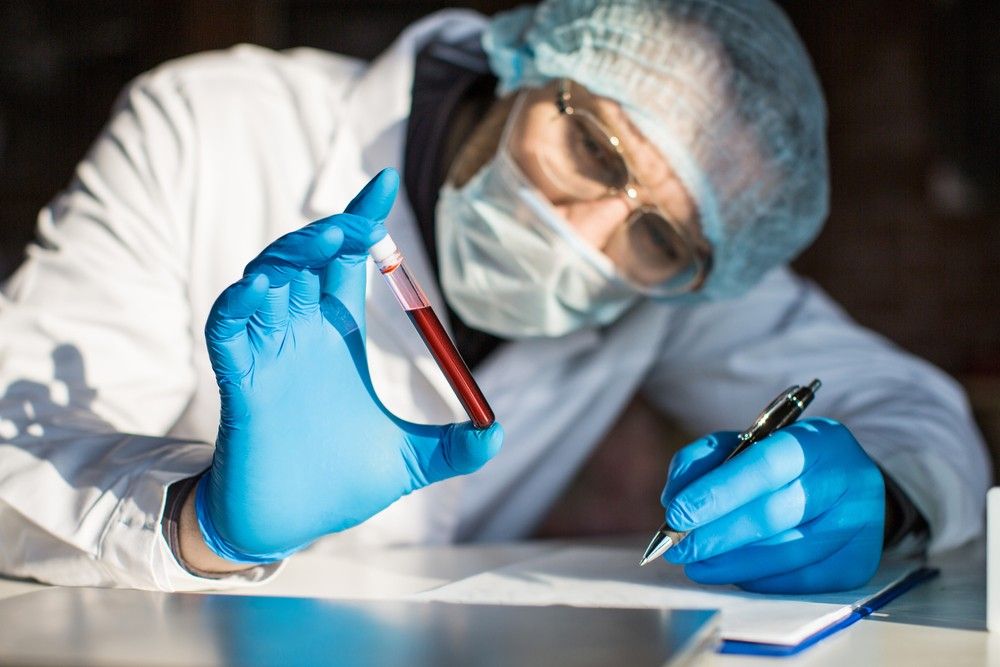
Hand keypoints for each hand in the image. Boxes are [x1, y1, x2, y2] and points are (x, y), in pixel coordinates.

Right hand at [197, 168, 502, 562]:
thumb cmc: (340, 484)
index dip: (361, 221)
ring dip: (290, 256)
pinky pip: (229, 327)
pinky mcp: (239, 380)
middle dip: (331, 232)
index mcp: (337, 339)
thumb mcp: (411, 461)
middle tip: (365, 226)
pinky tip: (266, 290)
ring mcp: (267, 353)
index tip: (384, 182)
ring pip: (266, 280)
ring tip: (324, 244)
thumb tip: (497, 432)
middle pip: (307, 259)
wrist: (287, 525)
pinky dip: (242, 303)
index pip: (347, 263)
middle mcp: (300, 335)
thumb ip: (455, 447)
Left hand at [659, 418, 883, 592]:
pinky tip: (731, 572)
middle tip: (676, 546)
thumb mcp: (750, 443)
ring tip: (695, 564)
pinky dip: (757, 579)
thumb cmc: (788, 464)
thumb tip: (673, 499)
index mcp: (819, 440)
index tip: (676, 512)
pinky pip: (797, 581)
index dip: (717, 492)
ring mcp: (859, 525)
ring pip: (783, 553)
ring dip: (729, 563)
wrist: (847, 485)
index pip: (764, 466)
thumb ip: (708, 459)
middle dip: (715, 534)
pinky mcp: (857, 564)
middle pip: (772, 514)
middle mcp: (847, 480)